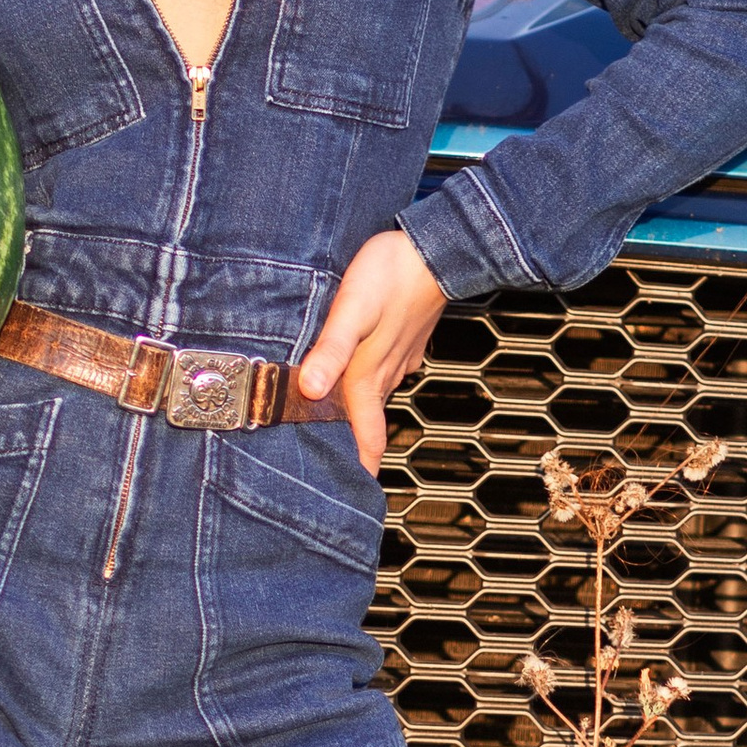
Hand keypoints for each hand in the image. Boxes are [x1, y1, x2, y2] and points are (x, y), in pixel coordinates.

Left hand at [295, 226, 448, 474]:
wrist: (437, 248)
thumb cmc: (391, 274)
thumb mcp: (353, 309)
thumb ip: (331, 350)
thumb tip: (309, 391)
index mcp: (367, 375)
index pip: (365, 437)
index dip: (359, 468)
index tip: (351, 499)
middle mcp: (385, 375)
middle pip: (368, 424)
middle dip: (356, 450)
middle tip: (339, 474)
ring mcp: (398, 359)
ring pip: (375, 399)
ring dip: (361, 419)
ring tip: (342, 432)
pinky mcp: (404, 341)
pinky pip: (384, 375)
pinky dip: (369, 387)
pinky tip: (359, 379)